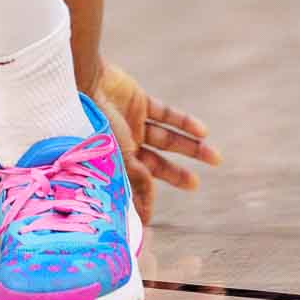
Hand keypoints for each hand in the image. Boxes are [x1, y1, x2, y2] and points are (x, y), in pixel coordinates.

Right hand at [92, 61, 221, 224]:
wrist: (84, 83)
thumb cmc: (93, 124)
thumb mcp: (116, 157)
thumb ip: (135, 179)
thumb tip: (146, 215)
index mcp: (113, 160)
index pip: (136, 182)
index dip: (148, 198)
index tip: (157, 216)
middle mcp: (124, 144)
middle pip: (155, 163)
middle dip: (176, 174)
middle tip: (196, 184)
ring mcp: (132, 122)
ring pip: (167, 138)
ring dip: (191, 148)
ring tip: (215, 157)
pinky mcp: (140, 101)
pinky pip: (165, 114)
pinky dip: (184, 122)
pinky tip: (203, 131)